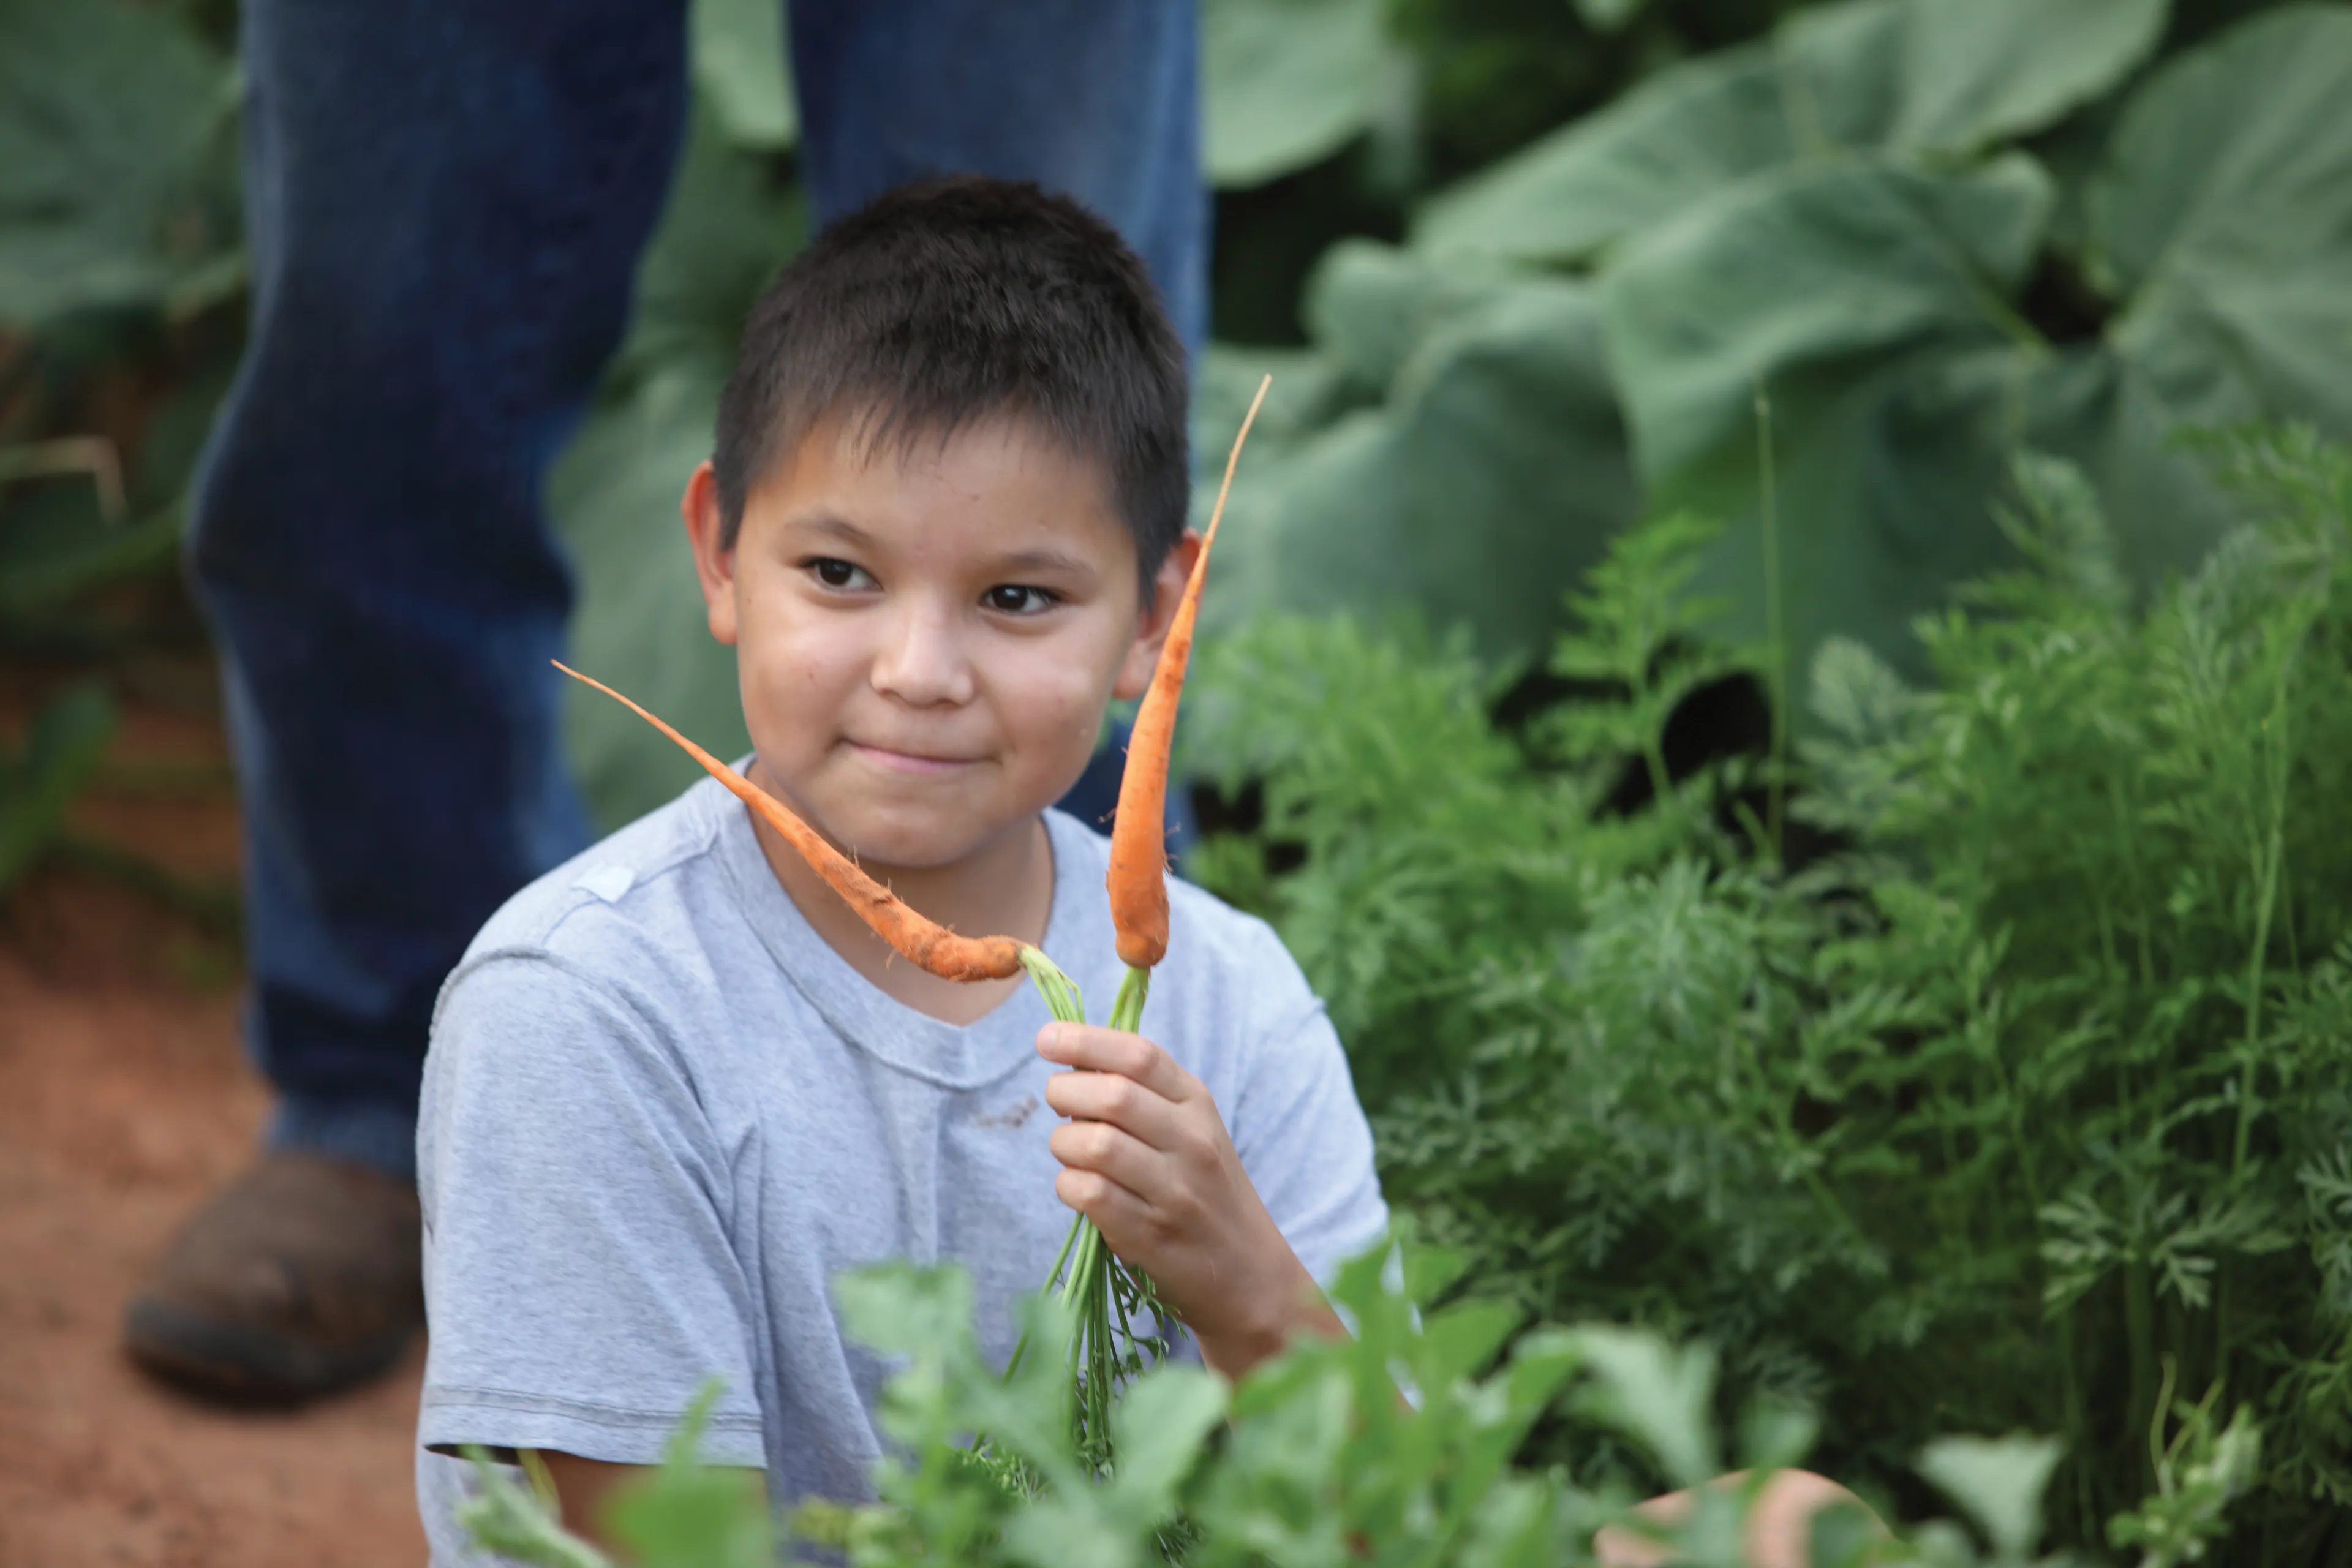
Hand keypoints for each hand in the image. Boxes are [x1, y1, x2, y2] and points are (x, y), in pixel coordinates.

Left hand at [1036, 1021, 1335, 1378]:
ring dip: (1062, 1143)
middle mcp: (1191, 1142)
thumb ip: (1143, 1093)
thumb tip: (1073, 1059)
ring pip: (1093, 1145)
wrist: (1248, 1273)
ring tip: (1070, 1151)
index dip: (1085, 1040)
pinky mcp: (1149, 1236)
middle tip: (1057, 1102)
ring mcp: (1173, 1191)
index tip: (1046, 1039)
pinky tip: (1078, 1188)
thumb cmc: (1206, 1191)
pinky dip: (1068, 1185)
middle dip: (1064, 1092)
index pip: (1139, 1055)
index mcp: (1198, 1105)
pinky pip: (1088, 1193)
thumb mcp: (1191, 1130)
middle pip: (1111, 1095)